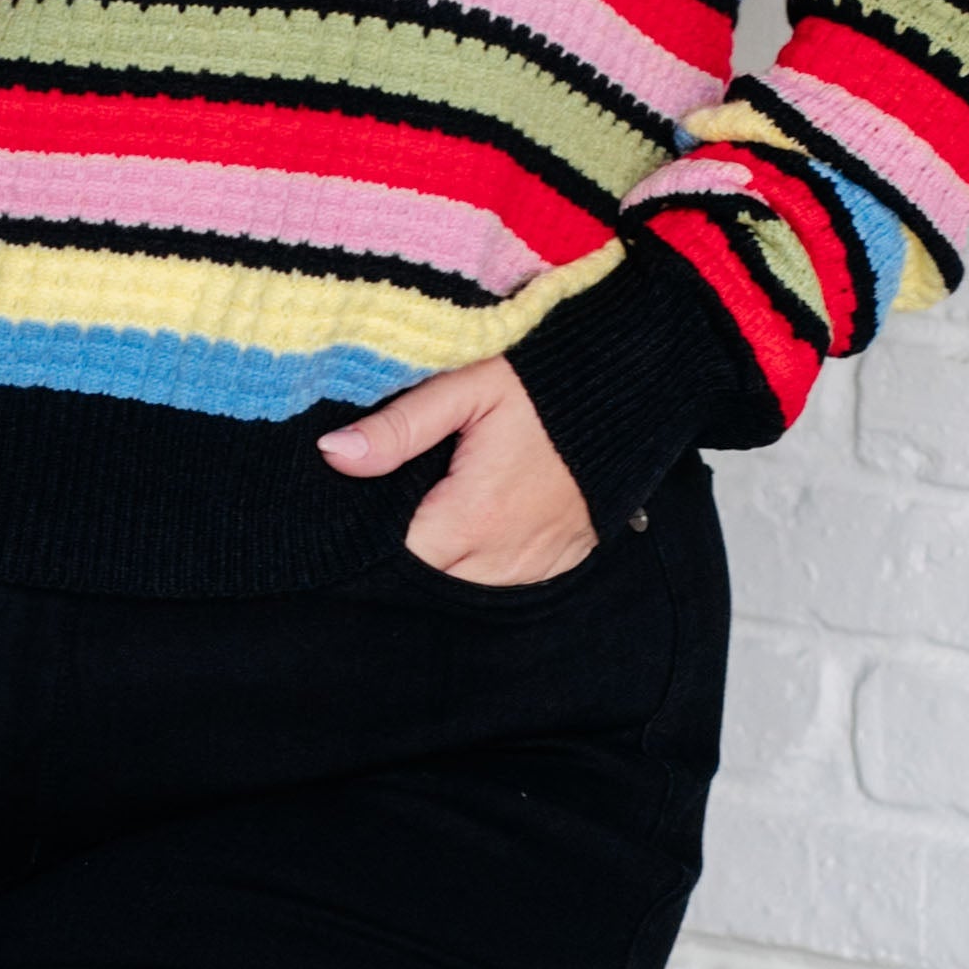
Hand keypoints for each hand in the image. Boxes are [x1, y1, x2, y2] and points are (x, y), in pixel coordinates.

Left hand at [317, 356, 597, 580]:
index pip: (393, 558)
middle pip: (426, 580)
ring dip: (443, 560)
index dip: (366, 539)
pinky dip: (481, 561)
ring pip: (463, 586)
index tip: (354, 511)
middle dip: (402, 552)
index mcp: (471, 517)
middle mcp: (502, 557)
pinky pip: (503, 580)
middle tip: (392, 504)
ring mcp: (534, 565)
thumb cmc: (547, 382)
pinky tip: (473, 524)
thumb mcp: (469, 387)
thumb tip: (334, 455)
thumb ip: (400, 426)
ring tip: (434, 510)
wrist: (634, 387)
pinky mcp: (558, 563)